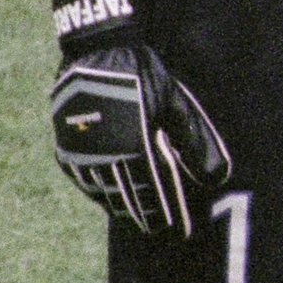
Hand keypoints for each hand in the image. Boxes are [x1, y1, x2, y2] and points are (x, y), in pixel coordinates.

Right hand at [48, 0, 230, 236]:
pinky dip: (98, 192)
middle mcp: (105, 155)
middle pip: (130, 198)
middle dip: (148, 217)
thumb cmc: (143, 75)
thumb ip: (194, 142)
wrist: (96, 50)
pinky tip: (109, 198)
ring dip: (123, 208)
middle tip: (162, 232)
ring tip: (139, 220)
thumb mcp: (175, 104)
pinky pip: (83, 179)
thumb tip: (218, 175)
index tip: (182, 232)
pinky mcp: (65, 145)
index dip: (170, 214)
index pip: (156, 192)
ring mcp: (81, 152)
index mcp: (136, 146)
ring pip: (104, 192)